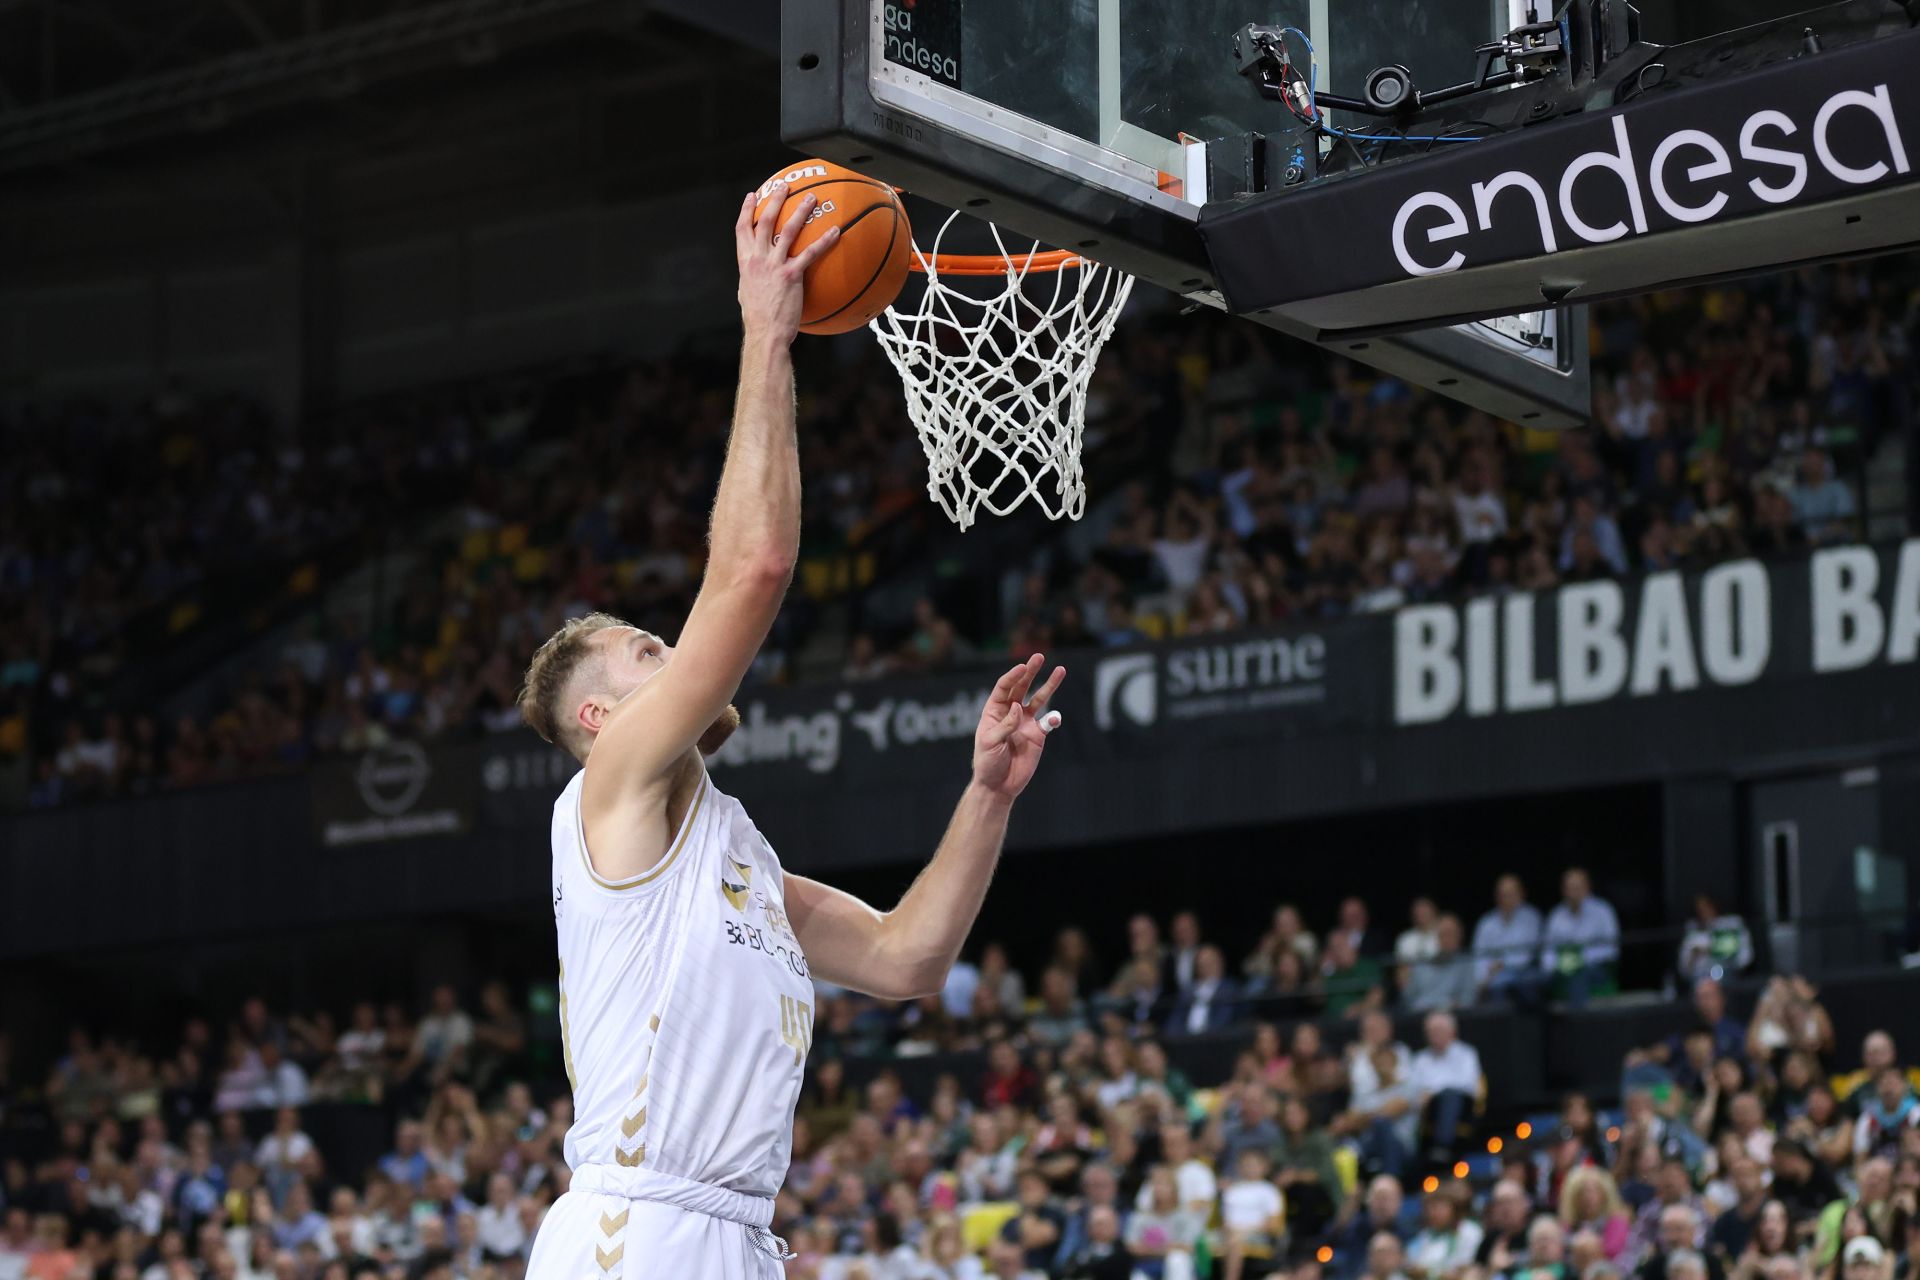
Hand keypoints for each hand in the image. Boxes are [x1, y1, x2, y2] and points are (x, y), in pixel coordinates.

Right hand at [735, 183, 838, 345]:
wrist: (765, 332)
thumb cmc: (758, 318)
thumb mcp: (747, 293)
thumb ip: (753, 278)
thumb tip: (757, 275)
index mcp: (746, 262)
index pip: (742, 229)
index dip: (746, 210)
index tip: (751, 196)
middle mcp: (758, 259)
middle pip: (765, 221)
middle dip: (774, 200)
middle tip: (784, 186)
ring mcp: (774, 266)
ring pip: (787, 230)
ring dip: (800, 212)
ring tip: (812, 199)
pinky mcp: (791, 276)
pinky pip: (811, 253)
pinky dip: (824, 241)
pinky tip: (835, 232)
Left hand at [971, 653, 1065, 798]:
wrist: (999, 785)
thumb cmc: (987, 762)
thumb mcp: (989, 742)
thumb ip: (1004, 724)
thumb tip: (1018, 707)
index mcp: (994, 711)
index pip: (1004, 687)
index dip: (1013, 676)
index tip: (1023, 667)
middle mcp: (1011, 712)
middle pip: (1022, 686)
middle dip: (1031, 671)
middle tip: (1039, 656)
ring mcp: (1026, 722)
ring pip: (1039, 699)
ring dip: (1049, 685)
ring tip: (1061, 670)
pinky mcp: (1038, 735)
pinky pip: (1048, 722)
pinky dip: (1054, 718)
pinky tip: (1055, 718)